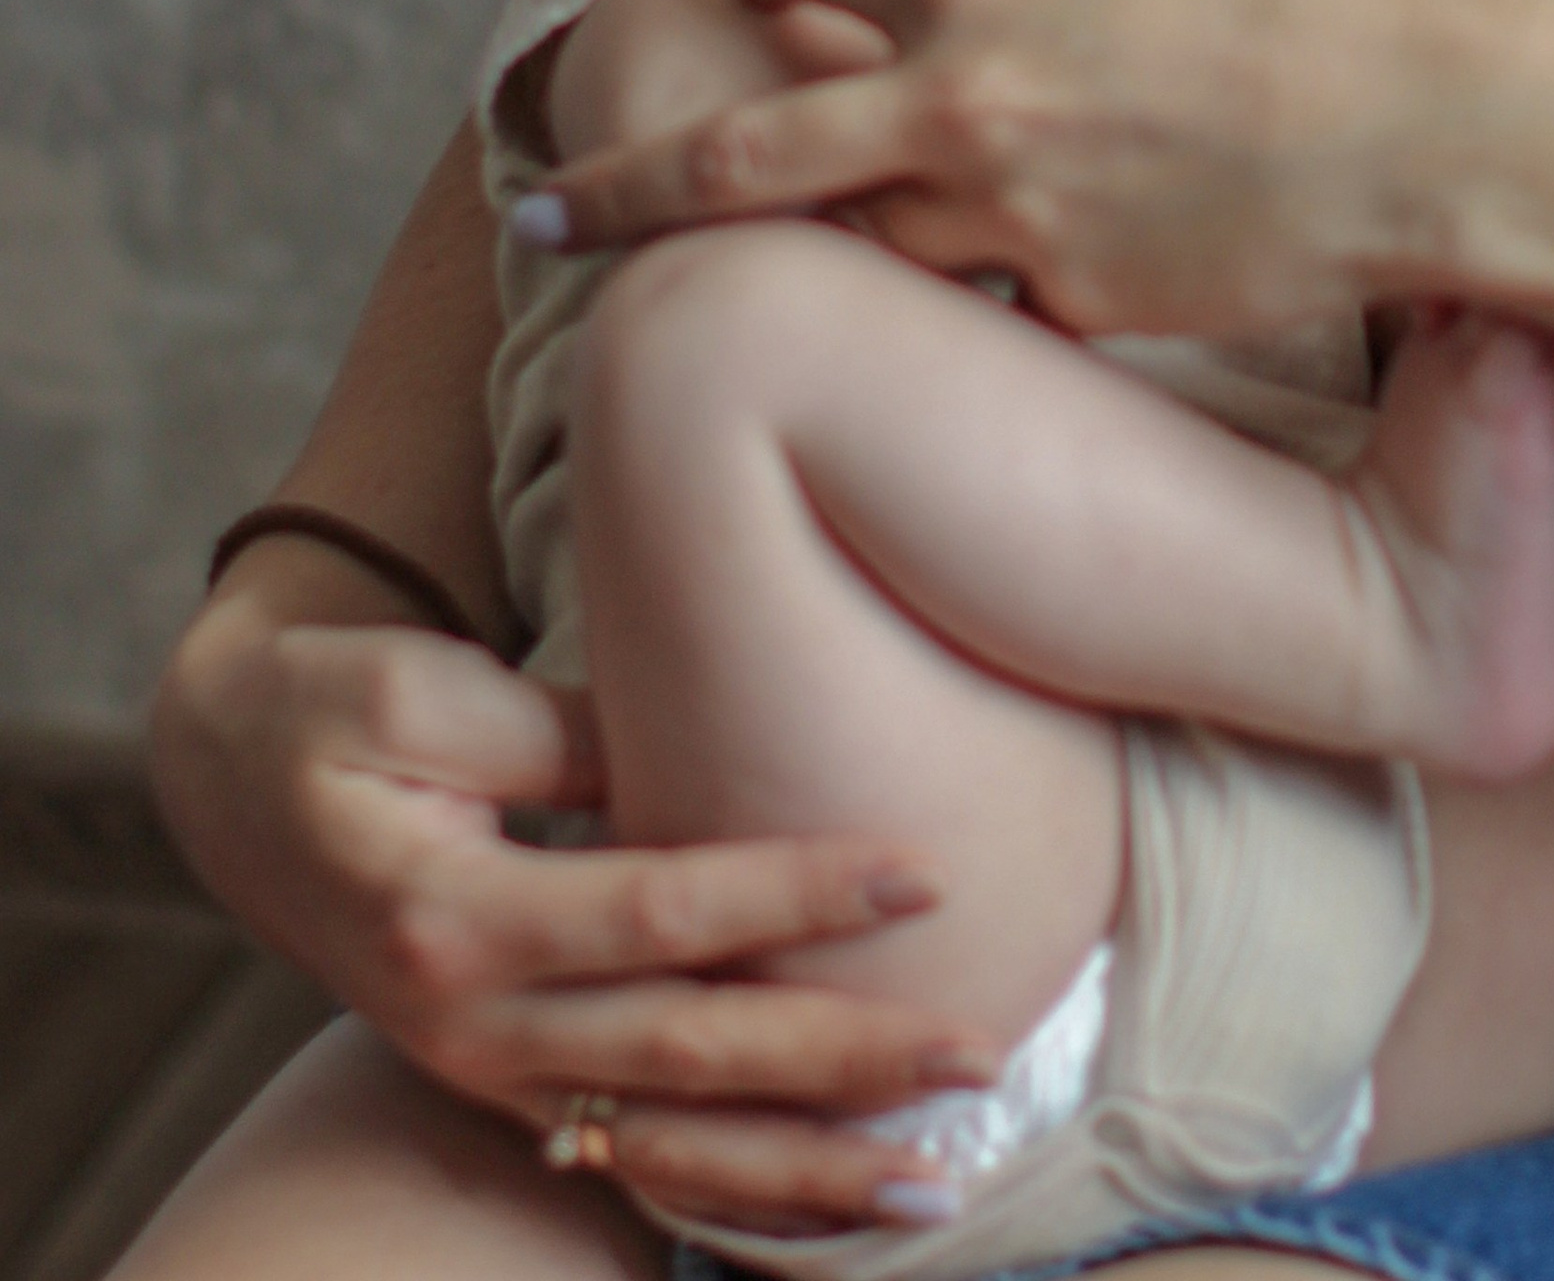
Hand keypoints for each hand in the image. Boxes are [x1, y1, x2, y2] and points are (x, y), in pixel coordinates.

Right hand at [151, 543, 996, 1233]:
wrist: (231, 776)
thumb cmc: (338, 708)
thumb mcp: (424, 690)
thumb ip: (566, 735)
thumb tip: (710, 753)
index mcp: (455, 916)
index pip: (661, 912)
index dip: (794, 895)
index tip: (921, 873)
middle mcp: (474, 1023)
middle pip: (689, 1055)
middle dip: (842, 1062)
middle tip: (979, 1050)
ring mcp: (491, 1073)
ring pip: (671, 1143)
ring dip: (811, 1168)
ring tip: (943, 1178)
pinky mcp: (511, 1086)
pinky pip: (636, 1158)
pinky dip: (738, 1189)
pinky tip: (838, 1204)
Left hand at [531, 0, 1487, 336]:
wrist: (1427, 118)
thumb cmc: (1331, 8)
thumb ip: (1057, 1)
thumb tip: (1018, 26)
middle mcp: (963, 90)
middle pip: (742, 148)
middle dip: (624, 185)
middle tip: (538, 211)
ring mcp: (1006, 214)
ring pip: (862, 244)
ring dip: (820, 257)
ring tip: (744, 294)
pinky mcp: (1073, 311)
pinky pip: (1008, 307)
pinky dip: (1010, 300)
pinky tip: (1062, 294)